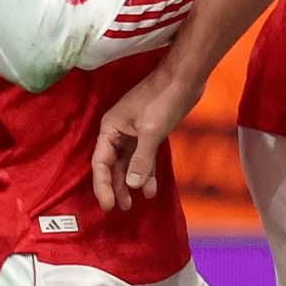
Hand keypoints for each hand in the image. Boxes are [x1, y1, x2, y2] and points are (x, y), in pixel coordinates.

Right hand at [91, 65, 196, 210]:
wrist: (185, 78)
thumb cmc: (163, 99)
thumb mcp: (151, 132)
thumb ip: (141, 159)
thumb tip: (131, 185)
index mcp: (110, 128)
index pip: (100, 163)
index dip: (103, 186)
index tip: (109, 205)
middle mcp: (117, 131)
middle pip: (112, 165)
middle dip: (116, 187)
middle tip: (122, 207)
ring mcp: (133, 132)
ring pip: (128, 163)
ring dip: (132, 182)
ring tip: (135, 202)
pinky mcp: (148, 133)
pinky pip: (142, 157)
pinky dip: (146, 171)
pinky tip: (150, 186)